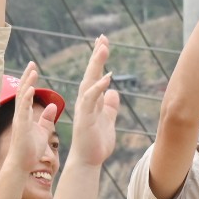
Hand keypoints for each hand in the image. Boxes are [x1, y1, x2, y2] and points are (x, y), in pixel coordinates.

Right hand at [0, 63, 49, 179]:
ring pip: (22, 97)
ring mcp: (19, 119)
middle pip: (22, 91)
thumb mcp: (42, 131)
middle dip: (27, 76)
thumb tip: (52, 107)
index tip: (34, 67)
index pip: (27, 93)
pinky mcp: (20, 126)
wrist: (23, 164)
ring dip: (27, 83)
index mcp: (25, 114)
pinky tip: (30, 89)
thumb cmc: (31, 149)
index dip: (30, 80)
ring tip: (32, 71)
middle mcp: (20, 114)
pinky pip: (23, 110)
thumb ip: (46, 119)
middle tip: (32, 63)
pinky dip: (26, 98)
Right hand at [70, 35, 120, 166]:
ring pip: (90, 81)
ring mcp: (84, 108)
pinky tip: (108, 76)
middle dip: (97, 55)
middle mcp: (86, 100)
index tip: (103, 42)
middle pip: (91, 73)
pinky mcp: (85, 117)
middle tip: (103, 38)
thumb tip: (113, 92)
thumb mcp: (108, 120)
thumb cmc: (96, 142)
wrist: (88, 160)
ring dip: (96, 64)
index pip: (95, 74)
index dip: (99, 59)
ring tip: (103, 48)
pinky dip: (99, 87)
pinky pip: (92, 98)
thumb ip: (110, 106)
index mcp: (92, 100)